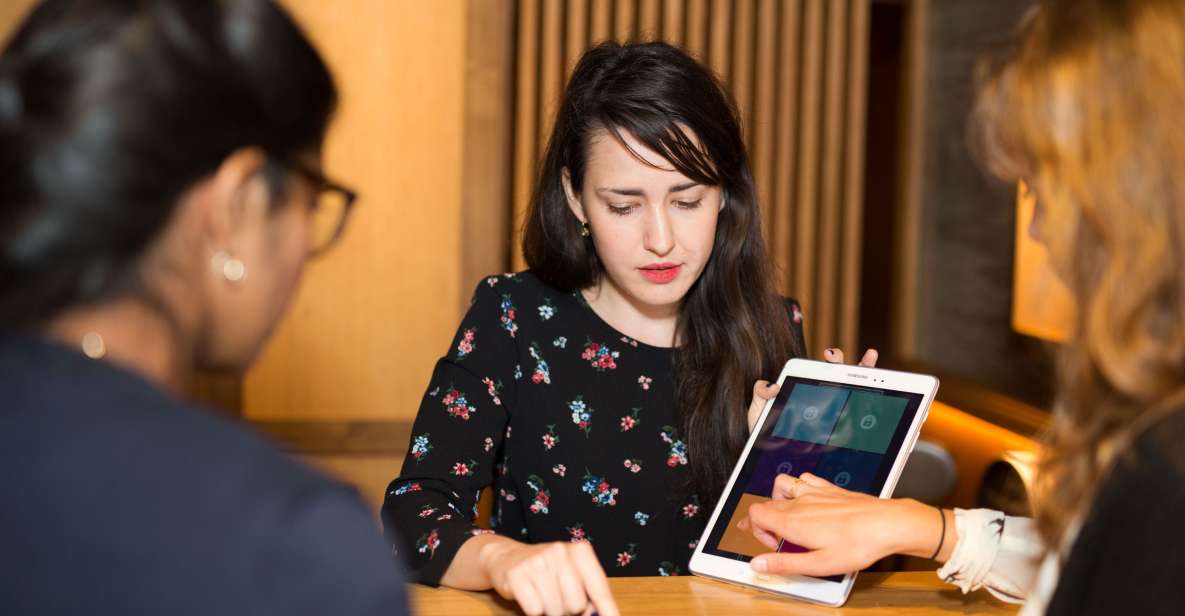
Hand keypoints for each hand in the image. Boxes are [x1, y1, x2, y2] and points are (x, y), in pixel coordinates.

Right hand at [477, 539, 618, 615]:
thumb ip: (588, 594)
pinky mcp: (517, 575)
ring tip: (543, 595)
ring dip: (550, 611)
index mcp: (580, 551)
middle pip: (577, 605)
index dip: (608, 610)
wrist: (507, 557)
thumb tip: (594, 615)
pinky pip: (535, 610)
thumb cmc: (548, 571)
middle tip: (559, 599)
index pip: (599, 588)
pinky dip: (534, 610)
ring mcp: (538, 562)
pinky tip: (530, 596)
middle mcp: (560, 552)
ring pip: (556, 610)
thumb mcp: (572, 574)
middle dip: (569, 611)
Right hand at [738, 473, 943, 576]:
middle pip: (766, 502)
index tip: (772, 546)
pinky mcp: (829, 489)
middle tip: (780, 540)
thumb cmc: (858, 544)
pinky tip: (807, 499)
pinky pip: (804, 478)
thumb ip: (784, 563)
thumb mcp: (818, 564)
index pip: (754, 514)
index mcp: (792, 521)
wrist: (887, 524)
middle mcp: (800, 502)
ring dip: (777, 499)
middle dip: (765, 521)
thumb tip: (759, 565)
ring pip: (781, 484)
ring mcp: (814, 492)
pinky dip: (798, 486)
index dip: (755, 530)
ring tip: (786, 516)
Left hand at [747, 348, 878, 432]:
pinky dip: (863, 407)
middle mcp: (823, 395)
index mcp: (807, 387)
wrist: (769, 450)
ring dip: (864, 370)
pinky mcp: (835, 428)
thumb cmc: (766, 426)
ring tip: (870, 357)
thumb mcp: (759, 406)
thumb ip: (761, 392)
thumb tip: (773, 386)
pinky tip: (869, 404)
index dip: (832, 358)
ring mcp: (832, 410)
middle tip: (839, 361)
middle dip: (845, 363)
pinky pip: (851, 418)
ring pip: (854, 388)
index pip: (823, 369)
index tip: (830, 355)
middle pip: (841, 374)